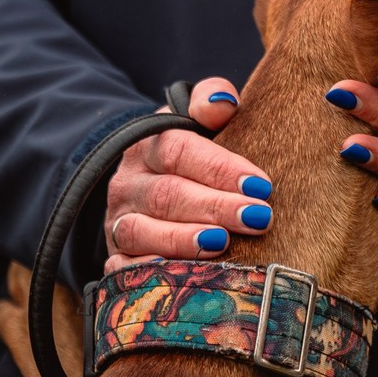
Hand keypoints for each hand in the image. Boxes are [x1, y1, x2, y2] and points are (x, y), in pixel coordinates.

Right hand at [104, 77, 271, 269]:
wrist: (148, 190)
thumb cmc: (192, 160)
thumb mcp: (196, 122)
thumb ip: (210, 101)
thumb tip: (223, 102)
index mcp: (148, 146)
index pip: (179, 150)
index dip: (219, 167)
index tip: (260, 184)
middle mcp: (128, 184)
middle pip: (167, 194)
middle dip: (215, 206)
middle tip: (257, 218)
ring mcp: (119, 223)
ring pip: (142, 231)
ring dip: (183, 239)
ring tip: (221, 243)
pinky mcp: (117, 258)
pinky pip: (122, 269)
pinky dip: (145, 272)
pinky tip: (177, 275)